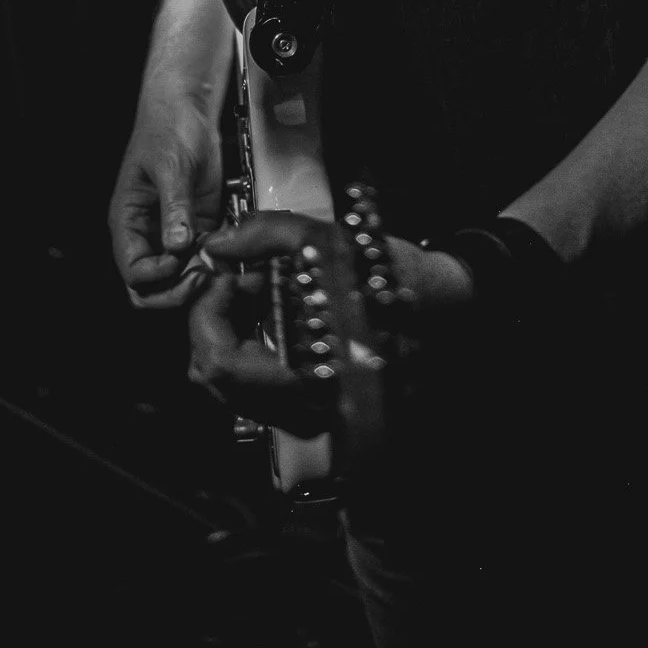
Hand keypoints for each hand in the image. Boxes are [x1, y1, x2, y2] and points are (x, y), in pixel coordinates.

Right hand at [108, 97, 223, 308]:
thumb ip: (174, 207)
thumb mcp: (170, 167)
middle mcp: (148, 232)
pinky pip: (201, 257)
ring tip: (218, 265)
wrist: (189, 110)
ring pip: (178, 276)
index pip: (133, 272)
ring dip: (197, 278)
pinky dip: (213, 262)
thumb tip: (177, 244)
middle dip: (175, 289)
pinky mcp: (197, 225)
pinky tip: (227, 252)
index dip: (157, 276)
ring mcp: (173, 231)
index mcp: (128, 220)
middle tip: (201, 276)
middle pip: (152, 286)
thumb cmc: (167, 129)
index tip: (181, 261)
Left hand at [187, 213, 474, 433]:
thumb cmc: (389, 279)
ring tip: (257, 289)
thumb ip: (266, 235)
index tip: (225, 276)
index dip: (208, 315)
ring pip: (229, 382)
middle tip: (238, 278)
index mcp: (307, 377)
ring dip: (229, 330)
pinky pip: (253, 383)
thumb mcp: (330, 242)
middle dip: (214, 319)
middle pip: (215, 376)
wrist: (439, 307)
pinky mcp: (306, 405)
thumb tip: (217, 244)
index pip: (219, 363)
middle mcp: (300, 408)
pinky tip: (270, 309)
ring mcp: (302, 412)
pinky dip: (248, 342)